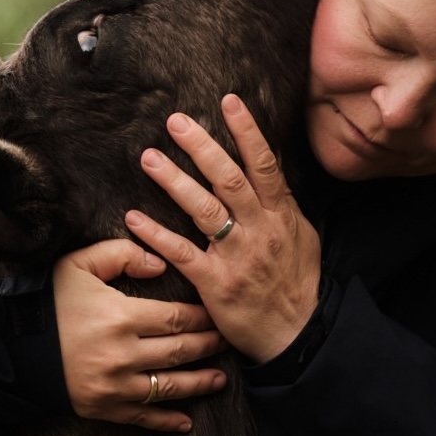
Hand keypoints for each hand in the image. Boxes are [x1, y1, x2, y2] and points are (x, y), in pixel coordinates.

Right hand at [53, 239, 227, 433]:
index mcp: (120, 317)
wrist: (8, 345)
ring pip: (169, 386)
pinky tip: (186, 422)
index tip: (215, 313)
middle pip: (180, 351)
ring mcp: (113, 386)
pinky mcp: (102, 408)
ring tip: (220, 379)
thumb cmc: (46, 301)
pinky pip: (142, 417)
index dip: (201, 317)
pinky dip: (167, 421)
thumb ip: (121, 254)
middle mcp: (122, 355)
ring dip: (199, 384)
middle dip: (208, 346)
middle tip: (227, 341)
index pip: (176, 318)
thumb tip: (159, 264)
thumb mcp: (79, 264)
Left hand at [126, 94, 321, 363]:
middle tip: (175, 122)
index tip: (228, 101)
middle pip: (228, 178)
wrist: (299, 334)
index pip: (264, 164)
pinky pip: (182, 253)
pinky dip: (157, 234)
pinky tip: (134, 217)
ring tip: (149, 158)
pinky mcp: (216, 283)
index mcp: (281, 214)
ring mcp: (237, 256)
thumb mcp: (301, 236)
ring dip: (174, 181)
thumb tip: (268, 168)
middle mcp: (260, 229)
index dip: (247, 131)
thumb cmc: (298, 282)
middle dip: (201, 147)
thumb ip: (281, 203)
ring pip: (204, 210)